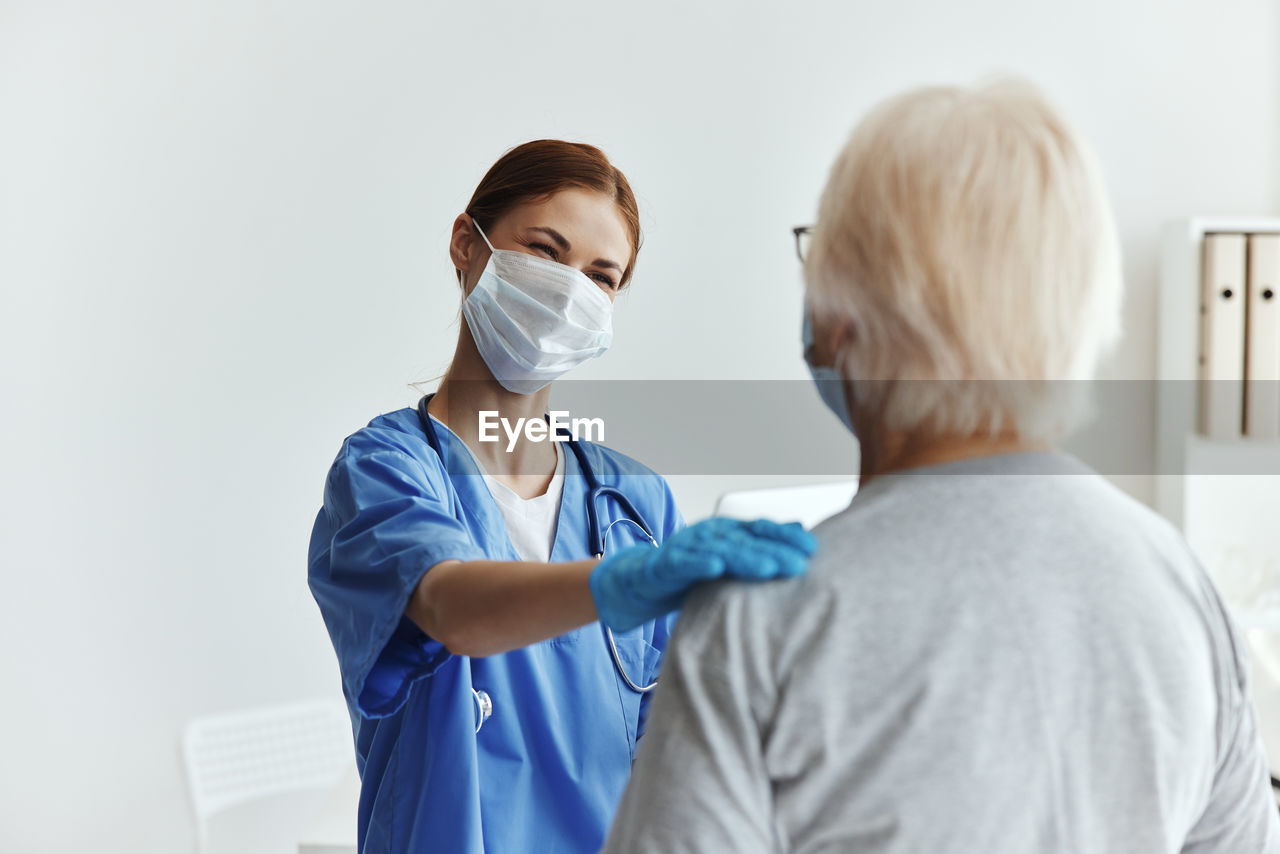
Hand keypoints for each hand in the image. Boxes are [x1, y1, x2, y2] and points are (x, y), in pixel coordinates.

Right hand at [589, 517, 816, 631]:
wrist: (640, 582)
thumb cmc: (690, 573)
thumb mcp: (731, 562)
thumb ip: (763, 548)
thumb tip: (802, 531)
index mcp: (727, 533)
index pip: (761, 530)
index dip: (785, 537)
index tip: (813, 548)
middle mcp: (709, 535)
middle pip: (746, 540)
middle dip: (775, 550)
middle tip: (800, 563)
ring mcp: (686, 547)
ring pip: (719, 550)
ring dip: (745, 557)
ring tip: (769, 567)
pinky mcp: (664, 564)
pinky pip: (683, 563)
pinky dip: (699, 563)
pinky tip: (715, 567)